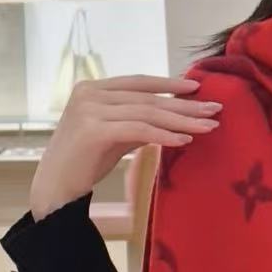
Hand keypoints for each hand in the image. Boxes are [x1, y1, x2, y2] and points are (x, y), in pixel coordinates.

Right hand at [29, 74, 221, 220]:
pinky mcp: (93, 130)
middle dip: (184, 105)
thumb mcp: (115, 133)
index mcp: (92, 88)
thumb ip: (138, 119)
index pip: (139, 81)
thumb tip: (175, 113)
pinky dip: (164, 135)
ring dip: (181, 121)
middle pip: (147, 98)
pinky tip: (185, 140)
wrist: (55, 189)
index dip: (169, 83)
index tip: (198, 87)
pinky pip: (138, 130)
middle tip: (215, 109)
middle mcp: (89, 93)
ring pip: (146, 113)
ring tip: (208, 127)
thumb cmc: (85, 161)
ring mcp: (89, 110)